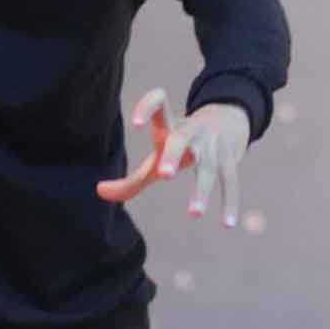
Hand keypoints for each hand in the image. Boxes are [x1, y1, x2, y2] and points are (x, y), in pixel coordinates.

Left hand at [95, 88, 251, 226]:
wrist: (229, 121)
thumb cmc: (181, 143)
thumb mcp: (158, 154)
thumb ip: (131, 178)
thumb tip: (99, 191)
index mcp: (170, 125)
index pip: (159, 103)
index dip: (147, 108)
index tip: (134, 124)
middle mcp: (192, 131)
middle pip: (181, 139)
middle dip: (172, 155)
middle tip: (162, 175)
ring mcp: (213, 144)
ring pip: (207, 167)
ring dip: (201, 190)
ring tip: (193, 214)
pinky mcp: (230, 160)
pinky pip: (230, 182)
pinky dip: (229, 203)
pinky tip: (227, 225)